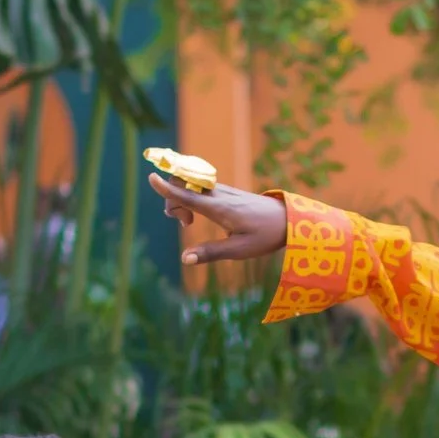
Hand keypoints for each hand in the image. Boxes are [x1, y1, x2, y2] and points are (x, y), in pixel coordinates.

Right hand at [152, 174, 287, 266]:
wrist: (288, 219)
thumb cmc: (266, 236)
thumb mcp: (239, 250)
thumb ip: (210, 253)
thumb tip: (185, 259)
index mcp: (219, 208)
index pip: (187, 195)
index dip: (167, 188)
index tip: (150, 178)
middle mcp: (219, 195)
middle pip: (183, 184)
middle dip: (171, 200)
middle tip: (185, 223)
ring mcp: (222, 191)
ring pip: (190, 184)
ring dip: (180, 200)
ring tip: (190, 222)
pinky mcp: (225, 192)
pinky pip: (198, 187)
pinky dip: (189, 197)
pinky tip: (197, 214)